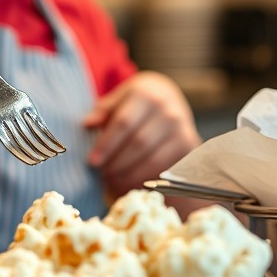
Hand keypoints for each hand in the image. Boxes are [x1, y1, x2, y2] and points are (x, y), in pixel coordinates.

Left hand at [83, 71, 200, 198]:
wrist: (167, 97)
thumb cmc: (136, 101)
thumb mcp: (119, 98)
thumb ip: (103, 111)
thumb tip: (87, 124)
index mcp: (146, 94)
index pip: (124, 123)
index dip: (107, 145)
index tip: (92, 161)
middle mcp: (167, 110)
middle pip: (138, 144)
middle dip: (117, 163)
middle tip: (101, 173)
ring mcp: (181, 128)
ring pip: (152, 160)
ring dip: (129, 174)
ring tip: (111, 179)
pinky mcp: (188, 145)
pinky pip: (164, 169)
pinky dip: (144, 179)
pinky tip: (129, 181)